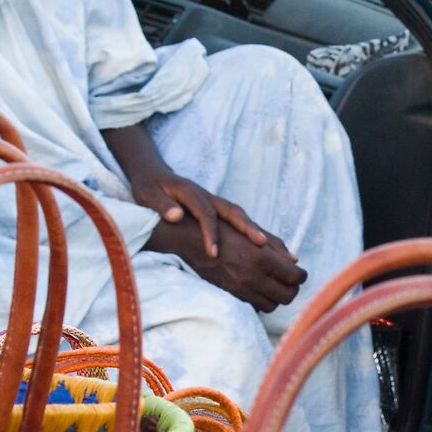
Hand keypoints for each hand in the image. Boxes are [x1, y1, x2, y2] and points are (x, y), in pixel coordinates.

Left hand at [131, 171, 269, 262]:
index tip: (213, 253)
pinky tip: (278, 253)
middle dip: (248, 229)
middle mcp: (210, 198)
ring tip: (283, 254)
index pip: (204, 213)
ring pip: (244, 219)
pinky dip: (261, 237)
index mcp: (192, 193)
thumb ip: (161, 205)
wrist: (155, 176)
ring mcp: (219, 204)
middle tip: (262, 245)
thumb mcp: (148, 195)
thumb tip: (175, 215)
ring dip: (262, 235)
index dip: (210, 232)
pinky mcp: (223, 213)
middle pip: (234, 213)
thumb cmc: (150, 189)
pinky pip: (245, 225)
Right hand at [153, 212, 304, 311]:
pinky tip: (260, 289)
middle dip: (293, 290)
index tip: (301, 273)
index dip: (302, 276)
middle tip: (292, 282)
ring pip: (272, 305)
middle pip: (287, 296)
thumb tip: (295, 260)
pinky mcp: (231, 295)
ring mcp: (240, 288)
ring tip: (276, 286)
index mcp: (260, 257)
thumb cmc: (222, 230)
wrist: (189, 241)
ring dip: (277, 297)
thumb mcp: (251, 231)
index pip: (294, 276)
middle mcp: (252, 276)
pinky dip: (262, 300)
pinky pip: (255, 307)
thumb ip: (275, 245)